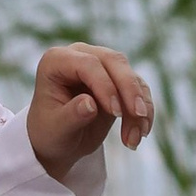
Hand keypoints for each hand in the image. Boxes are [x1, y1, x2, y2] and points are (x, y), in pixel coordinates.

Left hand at [28, 43, 153, 178]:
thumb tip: (90, 104)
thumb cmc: (50, 133)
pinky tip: (141, 133)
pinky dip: (144, 111)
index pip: (88, 64)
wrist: (59, 140)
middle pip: (114, 61)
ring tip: (135, 138)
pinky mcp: (118, 80)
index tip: (115, 113)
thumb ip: (72, 116)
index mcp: (56, 61)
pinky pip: (139, 90)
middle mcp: (80, 55)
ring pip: (131, 76)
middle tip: (138, 116)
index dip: (104, 85)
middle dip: (130, 89)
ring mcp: (101, 65)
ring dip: (139, 106)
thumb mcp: (57, 129)